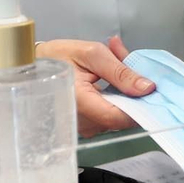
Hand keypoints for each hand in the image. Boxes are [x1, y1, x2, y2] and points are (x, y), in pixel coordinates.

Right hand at [35, 36, 154, 136]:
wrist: (32, 66)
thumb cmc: (58, 57)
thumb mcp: (91, 54)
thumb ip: (120, 71)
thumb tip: (147, 87)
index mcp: (79, 104)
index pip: (119, 117)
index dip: (140, 106)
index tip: (151, 90)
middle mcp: (81, 123)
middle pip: (122, 118)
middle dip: (134, 95)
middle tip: (133, 71)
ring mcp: (83, 128)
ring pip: (117, 117)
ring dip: (125, 96)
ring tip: (116, 72)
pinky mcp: (85, 126)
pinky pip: (109, 116)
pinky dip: (116, 100)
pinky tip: (109, 83)